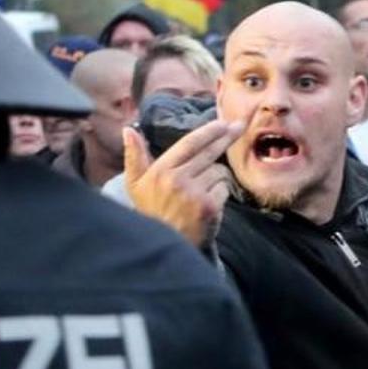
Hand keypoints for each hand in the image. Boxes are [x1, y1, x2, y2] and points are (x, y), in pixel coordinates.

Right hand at [124, 120, 240, 247]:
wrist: (167, 246)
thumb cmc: (153, 212)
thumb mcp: (136, 185)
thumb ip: (135, 156)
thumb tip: (129, 130)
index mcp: (160, 171)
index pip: (189, 143)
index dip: (208, 131)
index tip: (222, 122)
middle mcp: (177, 179)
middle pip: (208, 152)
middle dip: (225, 137)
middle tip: (238, 126)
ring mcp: (194, 193)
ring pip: (219, 172)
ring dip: (216, 178)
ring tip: (203, 192)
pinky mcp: (209, 207)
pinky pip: (224, 188)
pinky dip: (221, 193)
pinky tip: (209, 204)